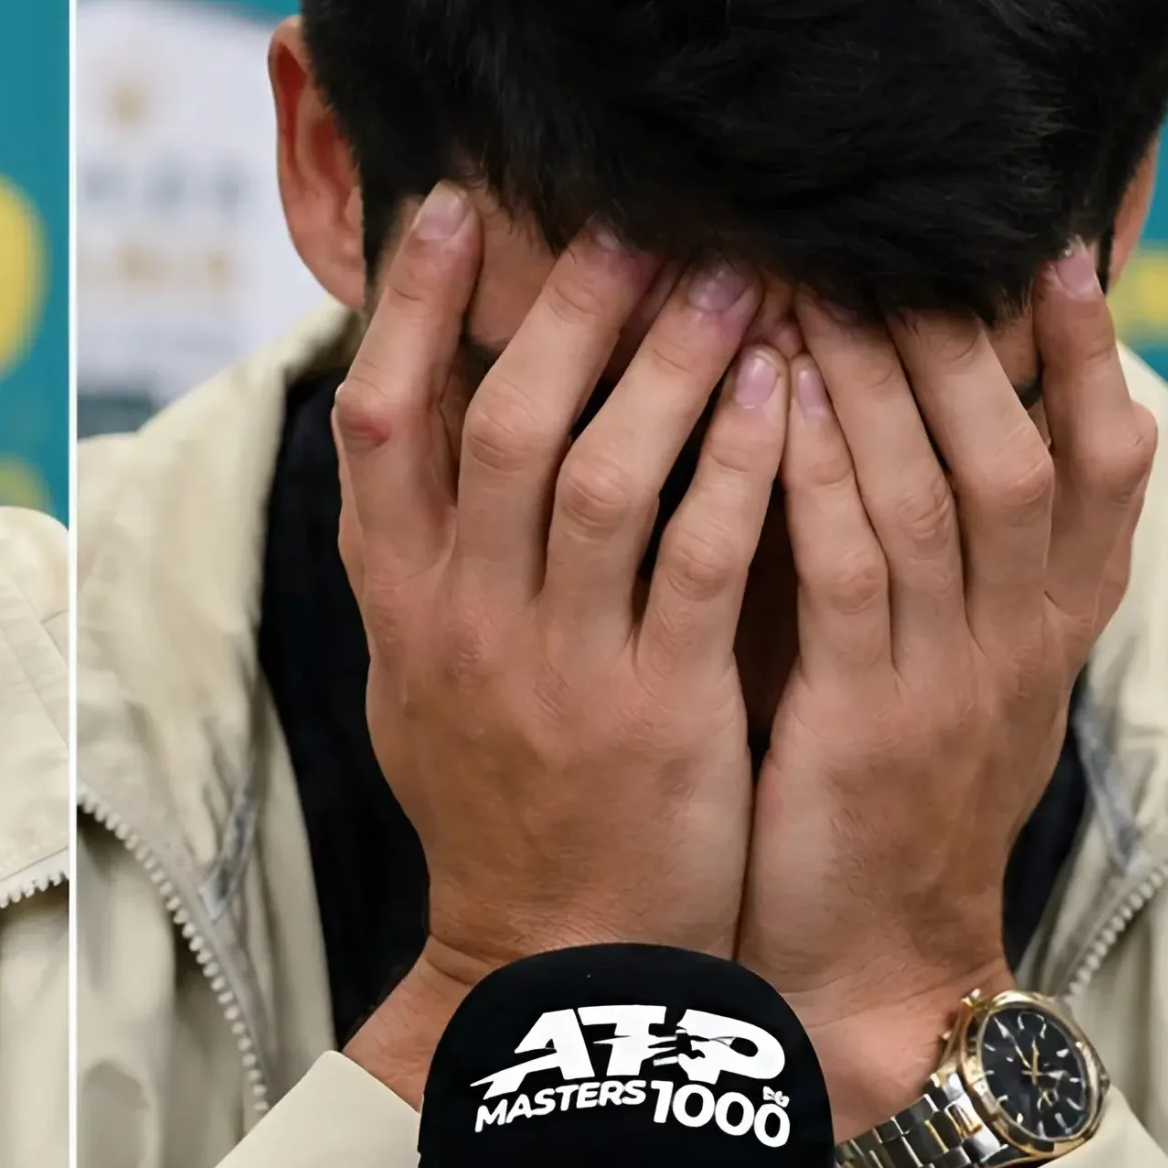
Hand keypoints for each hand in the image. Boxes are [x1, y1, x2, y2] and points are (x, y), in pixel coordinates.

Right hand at [333, 189, 788, 1104]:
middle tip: (634, 216)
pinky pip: (701, 556)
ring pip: (605, 470)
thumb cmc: (498, 800)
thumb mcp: (418, 675)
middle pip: (500, 419)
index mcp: (394, 598)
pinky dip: (742, 462)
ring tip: (733, 276)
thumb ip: (422, 553)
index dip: (410, 305)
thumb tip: (413, 415)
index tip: (450, 206)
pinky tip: (787, 389)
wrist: (557, 961)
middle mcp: (459, 614)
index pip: (379, 418)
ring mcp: (553, 660)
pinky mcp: (656, 705)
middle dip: (567, 306)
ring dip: (670, 361)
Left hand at [737, 248, 1155, 1149]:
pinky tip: (776, 395)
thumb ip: (939, 554)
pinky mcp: (863, 721)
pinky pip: (848, 573)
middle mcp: (1017, 640)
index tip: (1058, 250)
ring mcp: (946, 680)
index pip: (1103, 466)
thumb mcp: (941, 667)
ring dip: (875, 378)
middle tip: (899, 233)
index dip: (1089, 357)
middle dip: (958, 337)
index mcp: (1047, 625)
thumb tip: (907, 423)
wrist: (864, 965)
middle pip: (1013, 451)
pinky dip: (817, 475)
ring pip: (932, 494)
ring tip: (818, 275)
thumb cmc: (882, 794)